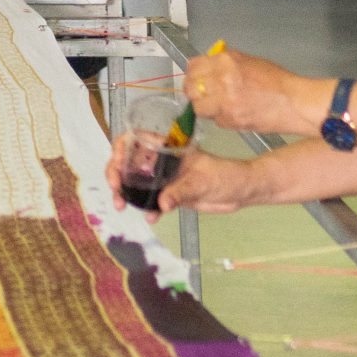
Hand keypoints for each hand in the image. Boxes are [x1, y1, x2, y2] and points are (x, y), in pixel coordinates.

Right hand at [103, 142, 259, 214]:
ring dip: (126, 193)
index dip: (121, 147)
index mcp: (168, 147)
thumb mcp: (202, 181)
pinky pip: (152, 200)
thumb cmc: (225, 175)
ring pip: (136, 182)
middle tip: (115, 189)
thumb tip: (161, 204)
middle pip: (129, 161)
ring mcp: (165, 178)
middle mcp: (162, 161)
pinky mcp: (171, 195)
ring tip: (121, 205)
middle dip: (116, 173)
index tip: (117, 162)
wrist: (240, 192)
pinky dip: (148, 208)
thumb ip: (180, 192)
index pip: (137, 139)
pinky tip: (151, 217)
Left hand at [184, 47, 318, 135]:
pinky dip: (220, 118)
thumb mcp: (248, 61)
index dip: (192, 73)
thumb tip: (207, 66)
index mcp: (226, 61)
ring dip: (205, 107)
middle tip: (200, 94)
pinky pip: (215, 120)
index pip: (193, 66)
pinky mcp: (230, 120)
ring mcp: (224, 102)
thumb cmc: (275, 80)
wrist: (294, 102)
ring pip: (198, 107)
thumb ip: (224, 62)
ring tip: (216, 105)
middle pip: (190, 88)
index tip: (195, 78)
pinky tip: (232, 113)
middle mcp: (221, 80)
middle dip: (193, 92)